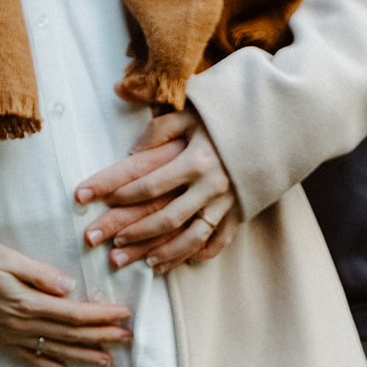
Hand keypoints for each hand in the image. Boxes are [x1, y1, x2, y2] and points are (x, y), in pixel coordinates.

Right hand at [0, 240, 131, 366]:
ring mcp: (14, 337)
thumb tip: (70, 287)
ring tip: (109, 361)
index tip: (124, 314)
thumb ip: (41, 274)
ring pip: (57, 350)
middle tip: (128, 338)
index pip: (74, 313)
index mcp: (29, 302)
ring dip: (84, 356)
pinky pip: (31, 359)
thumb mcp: (9, 258)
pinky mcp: (4, 342)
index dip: (101, 316)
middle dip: (102, 336)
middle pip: (71, 334)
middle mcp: (24, 324)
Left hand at [76, 106, 239, 272]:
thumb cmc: (232, 108)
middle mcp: (209, 183)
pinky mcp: (241, 211)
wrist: (284, 118)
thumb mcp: (194, 104)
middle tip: (100, 243)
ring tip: (137, 262)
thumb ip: (159, 123)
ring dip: (161, 252)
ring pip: (188, 236)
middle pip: (161, 216)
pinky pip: (218, 240)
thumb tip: (127, 136)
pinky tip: (179, 262)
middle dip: (129, 231)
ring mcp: (226, 201)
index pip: (144, 178)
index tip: (82, 196)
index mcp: (194, 155)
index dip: (112, 189)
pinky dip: (199, 253)